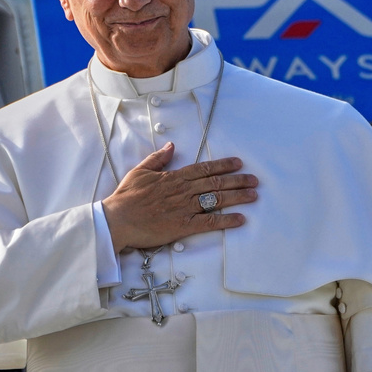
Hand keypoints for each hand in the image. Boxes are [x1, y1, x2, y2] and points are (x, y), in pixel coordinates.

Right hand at [103, 142, 257, 252]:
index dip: (223, 165)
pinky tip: (240, 219)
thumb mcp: (140, 171)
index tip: (238, 163)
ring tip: (253, 196)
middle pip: (216, 182)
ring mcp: (185, 208)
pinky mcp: (183, 226)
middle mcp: (183, 190)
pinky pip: (210, 222)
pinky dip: (227, 220)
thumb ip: (158, 159)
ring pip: (217, 199)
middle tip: (254, 180)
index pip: (204, 168)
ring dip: (238, 197)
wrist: (118, 219)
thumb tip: (171, 146)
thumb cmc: (126, 197)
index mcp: (174, 177)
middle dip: (238, 180)